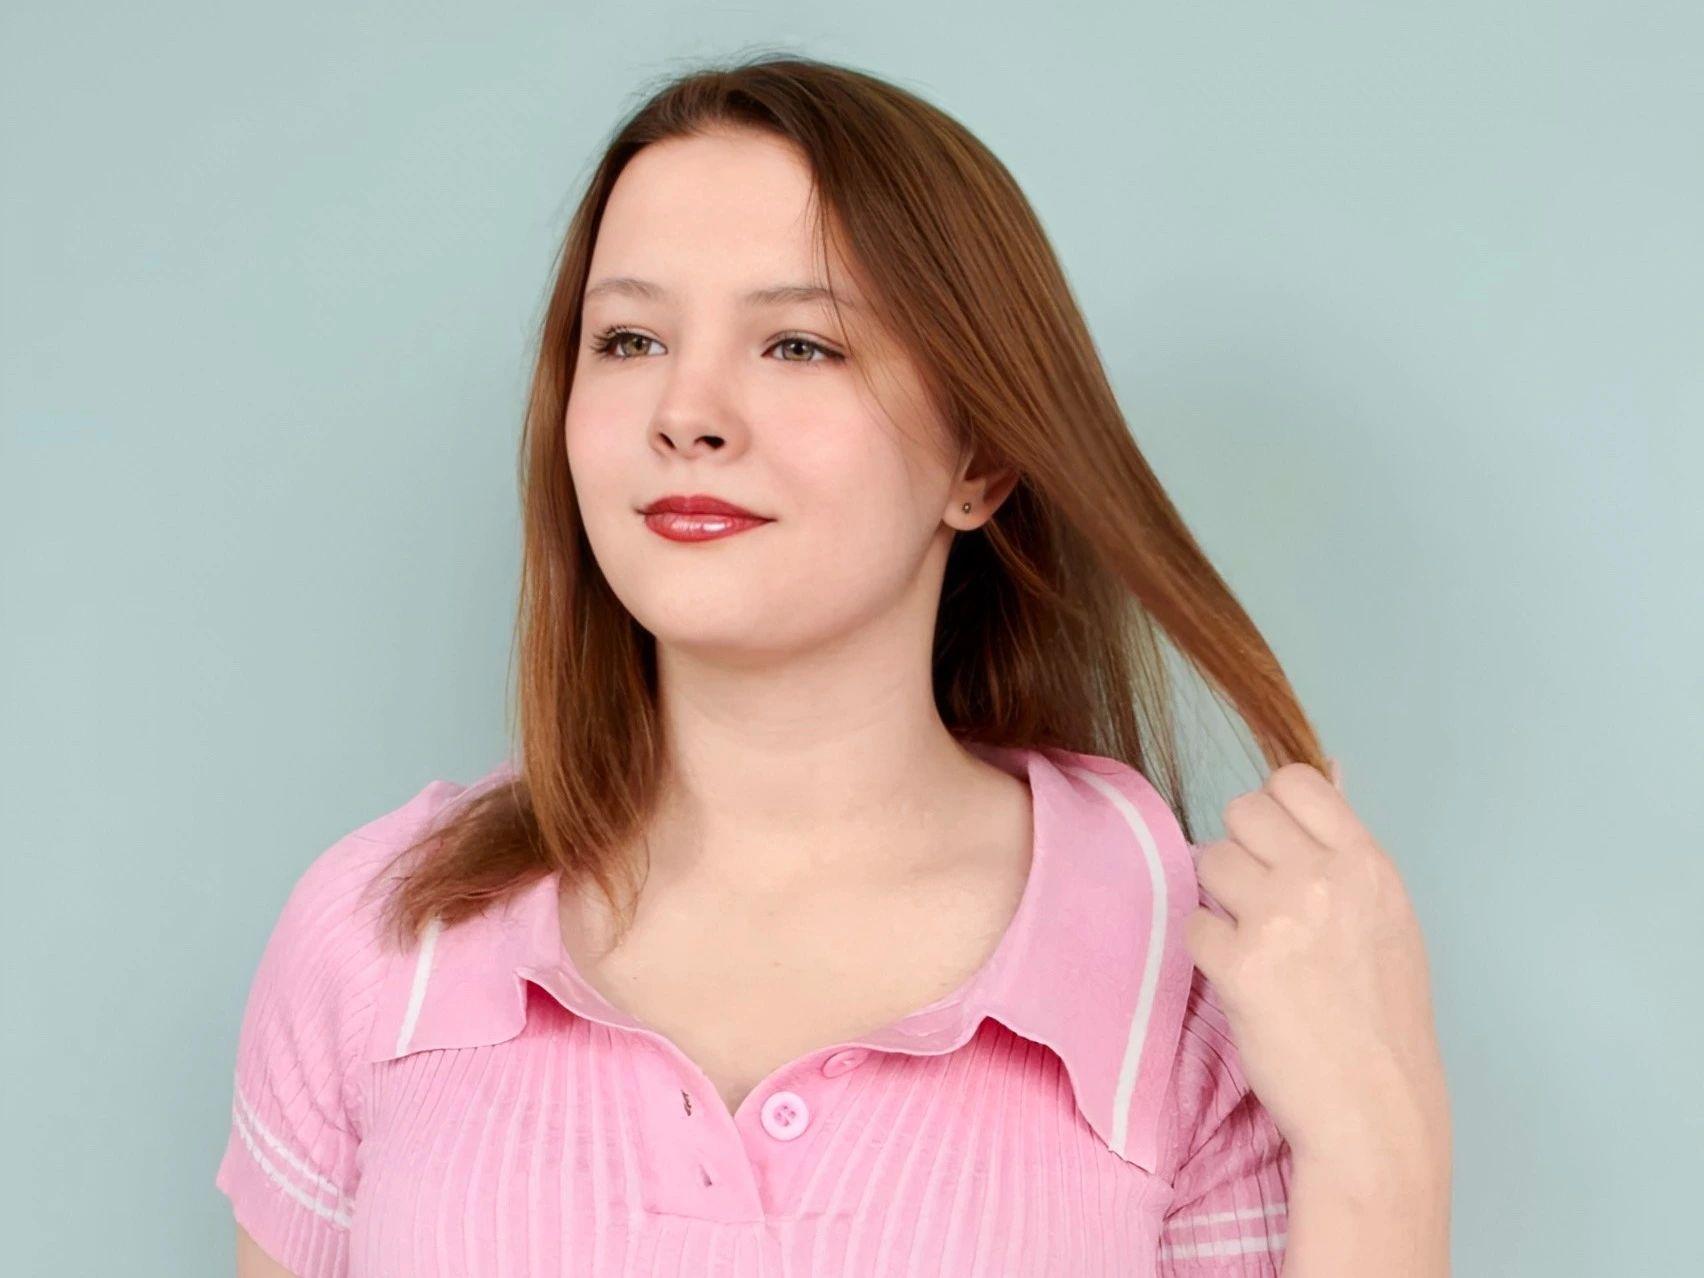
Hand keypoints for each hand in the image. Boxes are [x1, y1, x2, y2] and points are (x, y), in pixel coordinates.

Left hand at [1183, 760, 1450, 1183]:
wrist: (1374, 1109)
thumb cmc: (1381, 1016)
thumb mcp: (1386, 914)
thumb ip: (1345, 844)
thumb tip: (1329, 766)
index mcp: (1366, 863)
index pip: (1295, 780)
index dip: (1274, 808)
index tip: (1279, 848)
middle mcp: (1323, 879)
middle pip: (1240, 811)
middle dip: (1241, 849)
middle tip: (1259, 900)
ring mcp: (1278, 918)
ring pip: (1208, 861)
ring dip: (1220, 899)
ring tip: (1255, 944)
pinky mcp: (1238, 964)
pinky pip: (1193, 923)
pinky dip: (1209, 950)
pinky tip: (1242, 980)